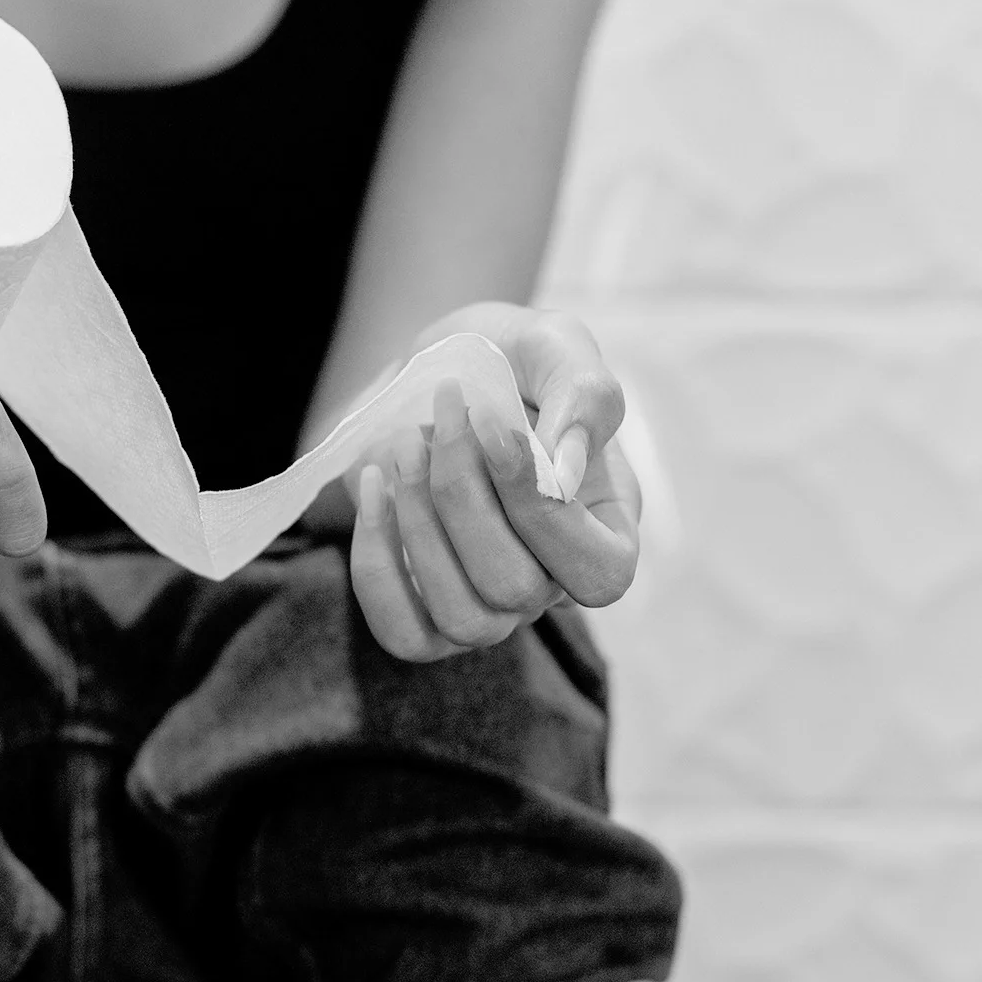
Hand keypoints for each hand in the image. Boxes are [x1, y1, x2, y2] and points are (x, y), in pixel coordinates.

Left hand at [346, 303, 640, 661]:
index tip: (492, 422)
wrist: (428, 376)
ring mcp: (488, 608)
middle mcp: (551, 584)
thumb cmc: (509, 361)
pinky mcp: (423, 614)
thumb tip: (565, 469)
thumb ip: (585, 395)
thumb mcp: (556, 348)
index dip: (542, 510)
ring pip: (463, 617)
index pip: (599, 574)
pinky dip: (376, 563)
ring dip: (419, 526)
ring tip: (406, 443)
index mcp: (606, 532)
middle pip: (517, 592)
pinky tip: (375, 485)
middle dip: (464, 497)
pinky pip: (402, 633)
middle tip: (442, 415)